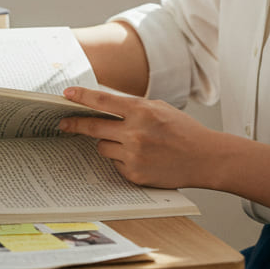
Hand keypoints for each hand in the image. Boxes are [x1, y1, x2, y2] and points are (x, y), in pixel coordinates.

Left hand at [59, 87, 221, 189]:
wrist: (205, 158)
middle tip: (64, 123)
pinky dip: (122, 159)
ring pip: (102, 147)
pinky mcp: (134, 174)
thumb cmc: (184, 130)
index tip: (66, 94)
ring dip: (107, 143)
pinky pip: (115, 163)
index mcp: (142, 111)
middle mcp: (135, 132)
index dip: (81, 96)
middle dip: (76, 124)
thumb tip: (104, 105)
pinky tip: (141, 157)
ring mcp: (133, 155)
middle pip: (94, 127)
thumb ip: (133, 107)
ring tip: (128, 142)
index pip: (103, 101)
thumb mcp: (160, 108)